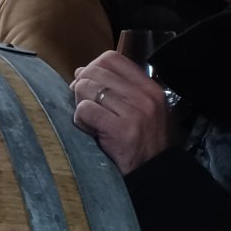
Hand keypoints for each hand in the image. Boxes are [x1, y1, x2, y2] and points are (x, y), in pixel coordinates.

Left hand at [71, 51, 179, 175]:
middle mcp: (145, 96)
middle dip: (81, 87)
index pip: (112, 58)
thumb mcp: (134, 108)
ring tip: (90, 121)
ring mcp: (135, 112)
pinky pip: (85, 110)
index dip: (92, 67)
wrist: (151, 171)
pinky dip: (80, 120)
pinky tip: (90, 131)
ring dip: (79, 105)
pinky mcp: (121, 129)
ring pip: (86, 89)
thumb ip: (112, 87)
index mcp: (149, 87)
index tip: (87, 83)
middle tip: (84, 105)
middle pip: (95, 72)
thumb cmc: (137, 139)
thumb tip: (79, 71)